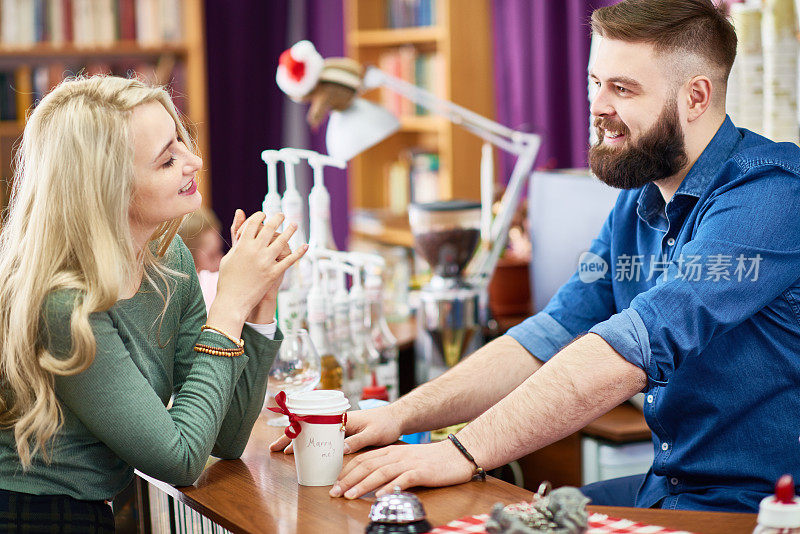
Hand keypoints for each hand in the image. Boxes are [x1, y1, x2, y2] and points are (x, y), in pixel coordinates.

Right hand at [229, 209, 296, 323]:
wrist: (232, 301)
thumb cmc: (227, 279)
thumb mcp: (228, 256)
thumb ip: (236, 237)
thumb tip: (239, 216)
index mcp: (242, 245)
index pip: (253, 223)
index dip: (259, 216)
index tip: (264, 214)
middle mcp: (255, 251)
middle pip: (269, 228)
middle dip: (277, 219)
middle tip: (282, 215)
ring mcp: (265, 262)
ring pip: (282, 241)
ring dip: (290, 231)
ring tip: (294, 225)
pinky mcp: (273, 274)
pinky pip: (289, 260)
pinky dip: (299, 253)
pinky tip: (305, 246)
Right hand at [269, 404, 403, 454]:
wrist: (397, 418)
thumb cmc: (386, 424)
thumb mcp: (374, 434)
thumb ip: (357, 441)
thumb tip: (340, 451)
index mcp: (340, 418)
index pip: (311, 423)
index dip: (294, 433)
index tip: (282, 444)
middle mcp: (336, 419)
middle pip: (307, 426)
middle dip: (289, 437)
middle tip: (274, 449)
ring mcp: (338, 424)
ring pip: (312, 431)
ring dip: (298, 440)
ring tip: (283, 451)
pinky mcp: (343, 430)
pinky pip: (321, 435)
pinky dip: (310, 441)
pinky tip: (305, 449)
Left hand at [328, 440, 473, 498]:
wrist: (456, 455)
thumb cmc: (431, 460)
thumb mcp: (406, 459)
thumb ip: (389, 466)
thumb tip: (370, 481)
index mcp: (391, 451)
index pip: (363, 459)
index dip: (347, 471)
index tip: (335, 484)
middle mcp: (397, 455)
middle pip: (368, 465)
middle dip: (349, 479)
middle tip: (335, 492)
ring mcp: (409, 462)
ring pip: (381, 472)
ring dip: (363, 485)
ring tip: (350, 496)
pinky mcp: (421, 471)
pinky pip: (403, 480)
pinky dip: (390, 488)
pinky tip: (380, 496)